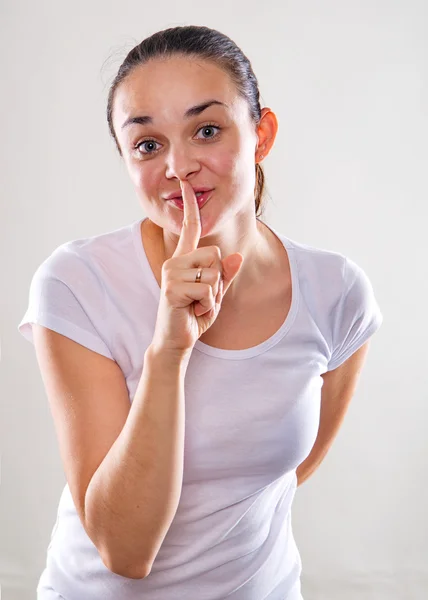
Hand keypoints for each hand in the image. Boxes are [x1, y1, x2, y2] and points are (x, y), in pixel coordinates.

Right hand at [150, 180, 243, 353]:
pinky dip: (207, 305)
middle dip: (218, 280)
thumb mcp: (215, 295)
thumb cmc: (193, 316)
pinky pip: (208, 290)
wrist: (175, 340)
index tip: (187, 185)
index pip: (190, 228)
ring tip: (196, 305)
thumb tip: (237, 256)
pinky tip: (192, 311)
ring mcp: (172, 274)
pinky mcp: (172, 289)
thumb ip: (225, 277)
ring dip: (213, 295)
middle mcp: (175, 262)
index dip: (191, 207)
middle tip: (203, 297)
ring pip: (213, 273)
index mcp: (184, 260)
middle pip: (215, 254)